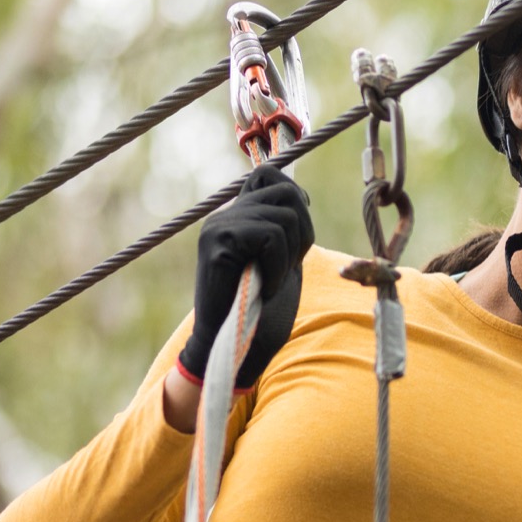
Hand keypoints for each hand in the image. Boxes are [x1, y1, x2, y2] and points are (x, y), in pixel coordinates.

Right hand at [177, 163, 311, 388]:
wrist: (236, 347)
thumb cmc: (261, 311)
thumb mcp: (282, 260)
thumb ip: (285, 229)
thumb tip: (301, 196)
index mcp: (238, 217)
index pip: (268, 173)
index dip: (296, 198)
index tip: (296, 237)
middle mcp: (224, 215)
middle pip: (287, 192)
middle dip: (303, 232)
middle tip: (287, 267)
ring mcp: (218, 227)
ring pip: (285, 217)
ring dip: (290, 256)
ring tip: (271, 281)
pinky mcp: (218, 243)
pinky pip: (271, 236)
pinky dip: (279, 267)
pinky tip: (264, 288)